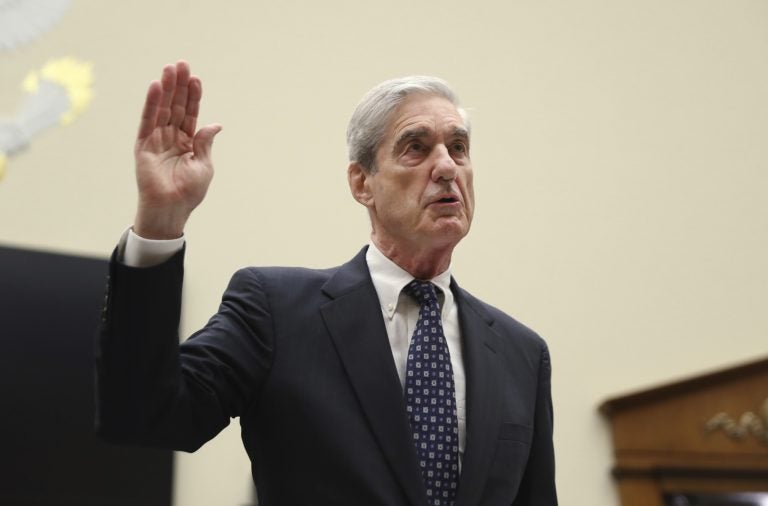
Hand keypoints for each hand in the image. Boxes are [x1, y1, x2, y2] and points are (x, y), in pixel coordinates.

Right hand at [133, 61, 221, 238]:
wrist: (171, 208)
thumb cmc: (189, 192)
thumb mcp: (204, 166)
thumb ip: (204, 143)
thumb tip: (215, 124)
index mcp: (187, 142)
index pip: (190, 114)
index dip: (193, 97)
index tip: (196, 78)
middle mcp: (171, 138)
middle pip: (175, 106)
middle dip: (179, 86)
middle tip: (181, 63)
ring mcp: (157, 140)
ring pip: (162, 109)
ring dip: (166, 88)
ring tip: (170, 68)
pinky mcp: (143, 145)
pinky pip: (147, 120)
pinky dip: (151, 103)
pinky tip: (156, 87)